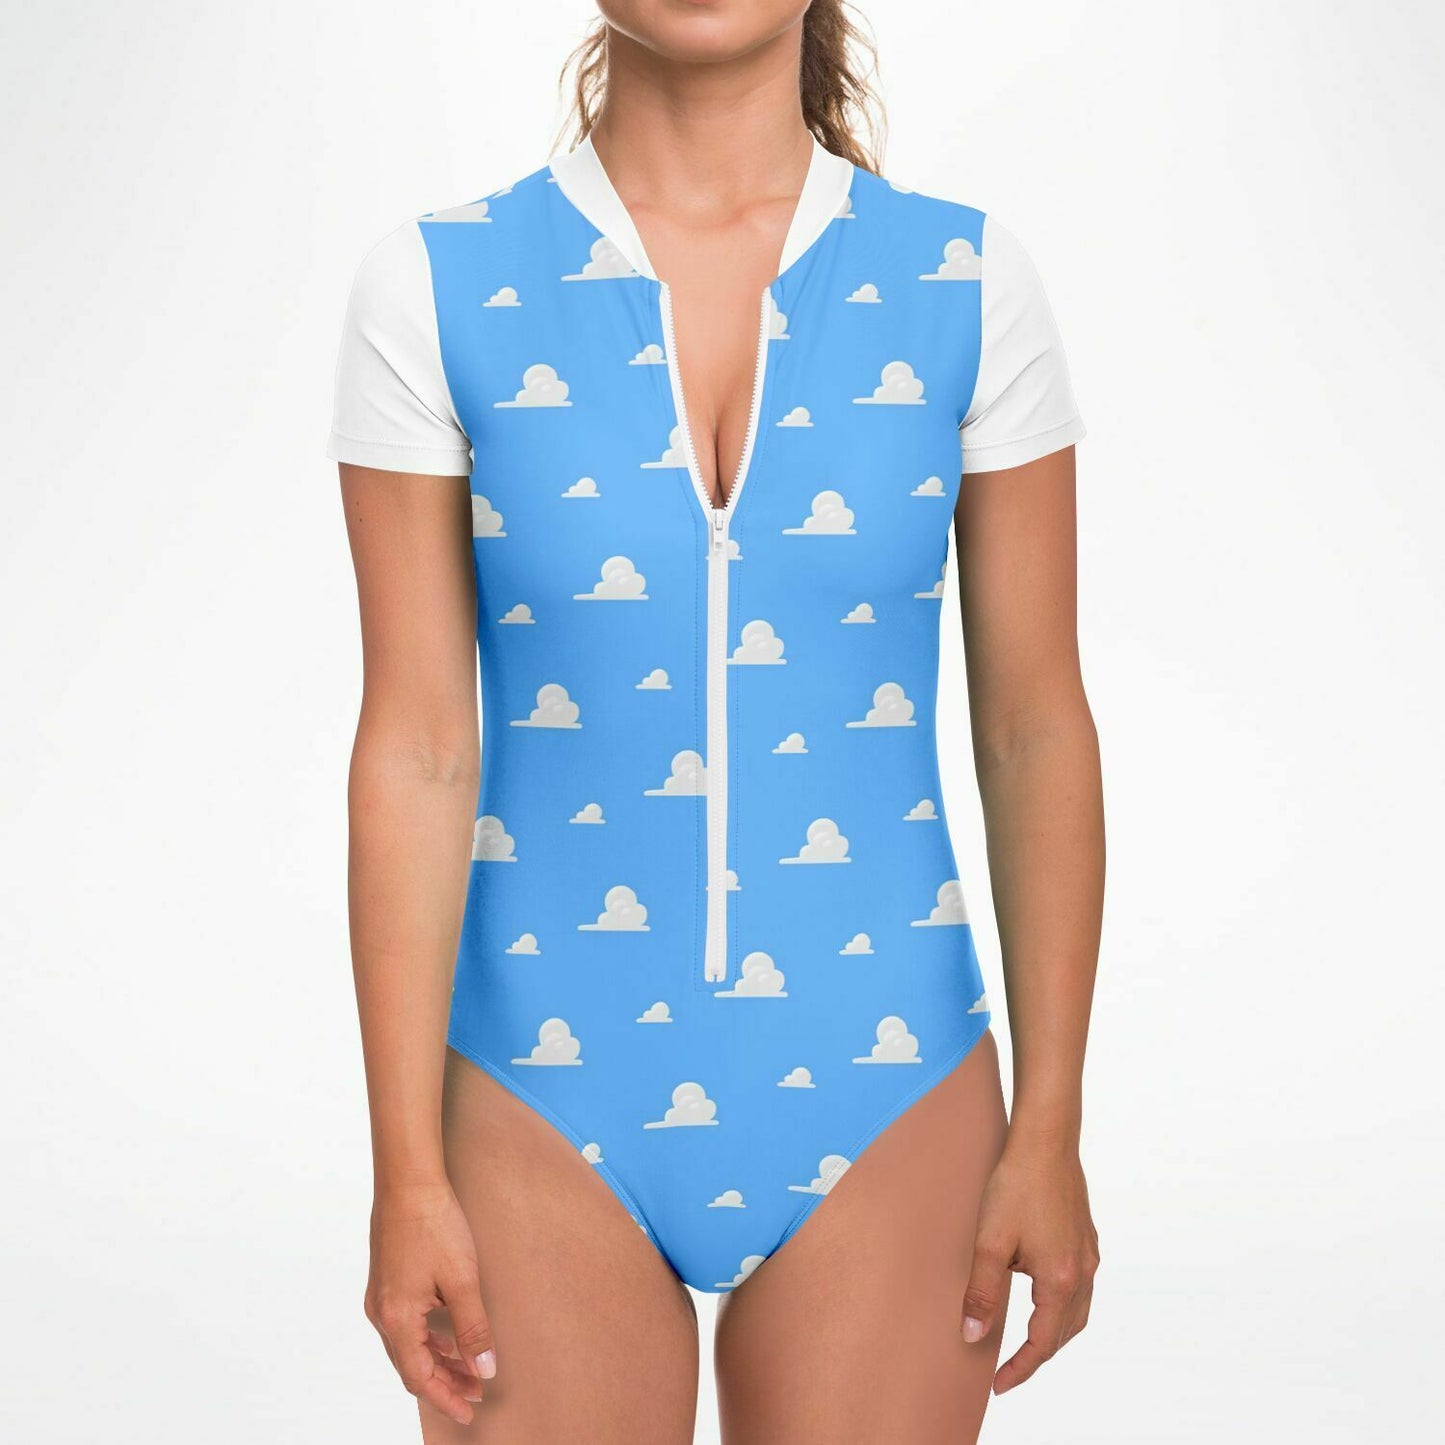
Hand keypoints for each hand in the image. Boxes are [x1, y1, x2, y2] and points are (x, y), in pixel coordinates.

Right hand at [364, 1179, 496, 1426]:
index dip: (446, 1398)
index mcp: (396, 1319)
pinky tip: (452, 1335)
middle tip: (476, 1394)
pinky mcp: (387, 1282)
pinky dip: (430, 1337)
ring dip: (439, 1360)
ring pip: (409, 1346)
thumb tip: (485, 1370)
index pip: (420, 1377)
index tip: (469, 1411)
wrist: (408, 1181)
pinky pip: (407, 1324)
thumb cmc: (434, 1225)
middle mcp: (381, 1314)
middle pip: (412, 1366)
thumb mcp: (462, 1279)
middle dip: (445, 1382)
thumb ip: (473, 1328)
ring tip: (471, 1368)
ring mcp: (381, 1298)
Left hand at [961, 1137, 1099, 1393]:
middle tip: (1009, 1370)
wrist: (1046, 1140)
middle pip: (1064, 1333)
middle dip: (1038, 1356)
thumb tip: (972, 1336)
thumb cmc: (1016, 1185)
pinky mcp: (1087, 1238)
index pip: (1042, 1344)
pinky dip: (1063, 1306)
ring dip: (1053, 1333)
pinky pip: (1080, 1288)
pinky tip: (1044, 1296)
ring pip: (1077, 1313)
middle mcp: (1082, 1273)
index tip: (998, 1384)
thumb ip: (982, 1293)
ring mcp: (1088, 1254)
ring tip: (1026, 1342)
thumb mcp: (989, 1242)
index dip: (1020, 1369)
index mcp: (1059, 1281)